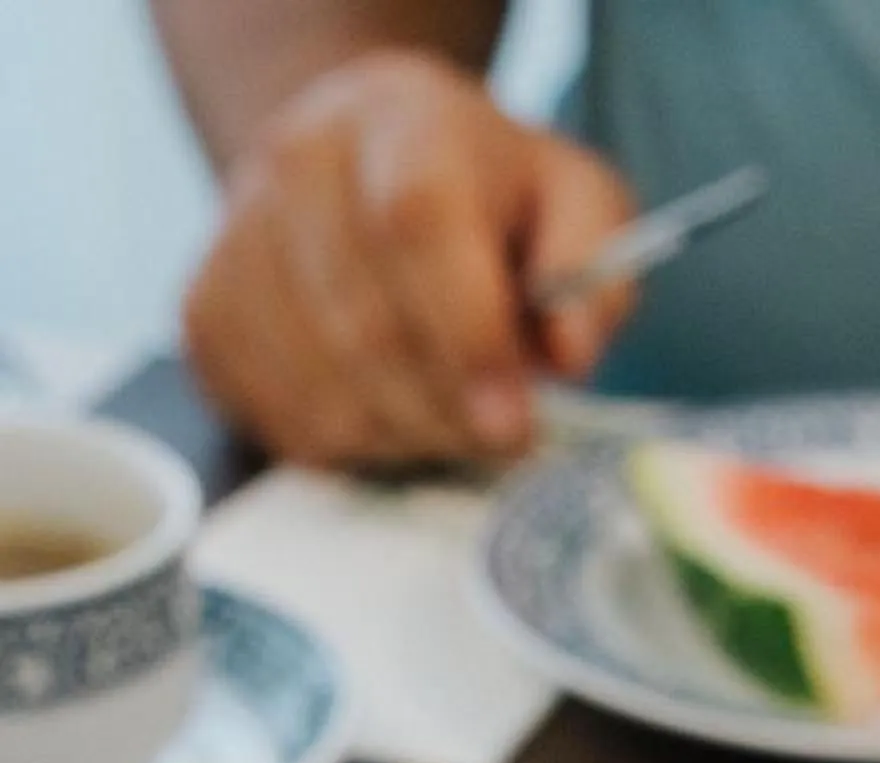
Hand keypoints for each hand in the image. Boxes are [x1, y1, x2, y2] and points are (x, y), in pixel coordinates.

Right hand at [182, 49, 634, 466]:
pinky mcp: (204, 311)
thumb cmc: (486, 196)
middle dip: (448, 413)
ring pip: (322, 387)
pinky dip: (348, 443)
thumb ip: (593, 268)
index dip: (467, 339)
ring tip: (447, 418)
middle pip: (367, 325)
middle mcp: (300, 163)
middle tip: (499, 436)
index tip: (513, 423)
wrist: (360, 160)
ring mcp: (237, 236)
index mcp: (403, 121)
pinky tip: (387, 412)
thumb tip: (572, 353)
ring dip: (403, 437)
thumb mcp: (572, 201)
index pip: (418, 225)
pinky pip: (278, 416)